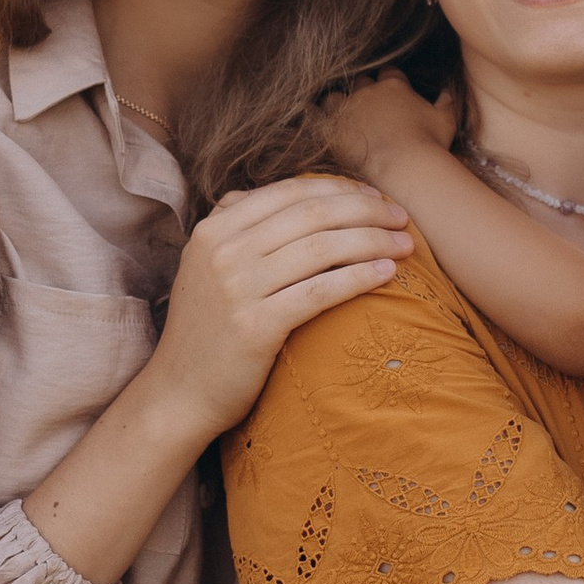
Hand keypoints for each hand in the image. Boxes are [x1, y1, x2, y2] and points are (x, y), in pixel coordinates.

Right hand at [150, 176, 411, 441]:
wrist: (178, 394)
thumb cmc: (205, 332)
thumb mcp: (205, 266)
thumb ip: (237, 228)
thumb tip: (277, 193)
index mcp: (213, 229)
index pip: (289, 193)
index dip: (338, 189)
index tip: (373, 197)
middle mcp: (223, 251)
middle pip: (311, 215)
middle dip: (365, 210)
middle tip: (401, 216)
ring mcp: (237, 288)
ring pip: (321, 248)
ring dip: (372, 240)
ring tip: (405, 244)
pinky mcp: (256, 327)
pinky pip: (321, 291)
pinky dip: (360, 277)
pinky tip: (387, 273)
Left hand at [323, 71, 454, 188]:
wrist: (405, 167)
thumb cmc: (429, 144)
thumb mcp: (447, 120)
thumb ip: (447, 102)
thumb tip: (447, 91)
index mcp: (394, 86)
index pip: (389, 73)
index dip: (389, 82)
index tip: (391, 92)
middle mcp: (367, 92)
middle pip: (360, 82)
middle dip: (363, 91)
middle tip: (367, 106)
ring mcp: (347, 109)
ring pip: (335, 96)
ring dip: (337, 103)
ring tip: (340, 114)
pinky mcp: (330, 129)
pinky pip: (313, 115)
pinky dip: (312, 115)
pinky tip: (310, 116)